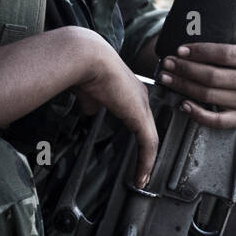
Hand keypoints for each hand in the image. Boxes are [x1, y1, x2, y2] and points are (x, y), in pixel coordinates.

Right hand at [70, 31, 157, 186]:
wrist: (86, 58)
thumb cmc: (84, 69)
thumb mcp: (89, 91)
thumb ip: (93, 103)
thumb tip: (91, 110)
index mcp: (130, 90)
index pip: (140, 117)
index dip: (139, 135)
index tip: (134, 152)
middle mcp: (140, 97)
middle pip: (149, 130)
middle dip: (147, 153)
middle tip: (141, 172)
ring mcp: (142, 105)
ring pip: (151, 139)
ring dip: (146, 161)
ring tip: (141, 178)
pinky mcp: (140, 115)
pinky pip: (148, 144)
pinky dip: (145, 161)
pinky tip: (141, 175)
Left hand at [160, 3, 235, 129]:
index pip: (225, 54)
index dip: (201, 52)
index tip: (179, 49)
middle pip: (213, 76)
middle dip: (186, 69)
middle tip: (167, 63)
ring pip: (209, 96)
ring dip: (184, 87)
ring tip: (166, 78)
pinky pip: (218, 121)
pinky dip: (198, 114)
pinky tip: (183, 104)